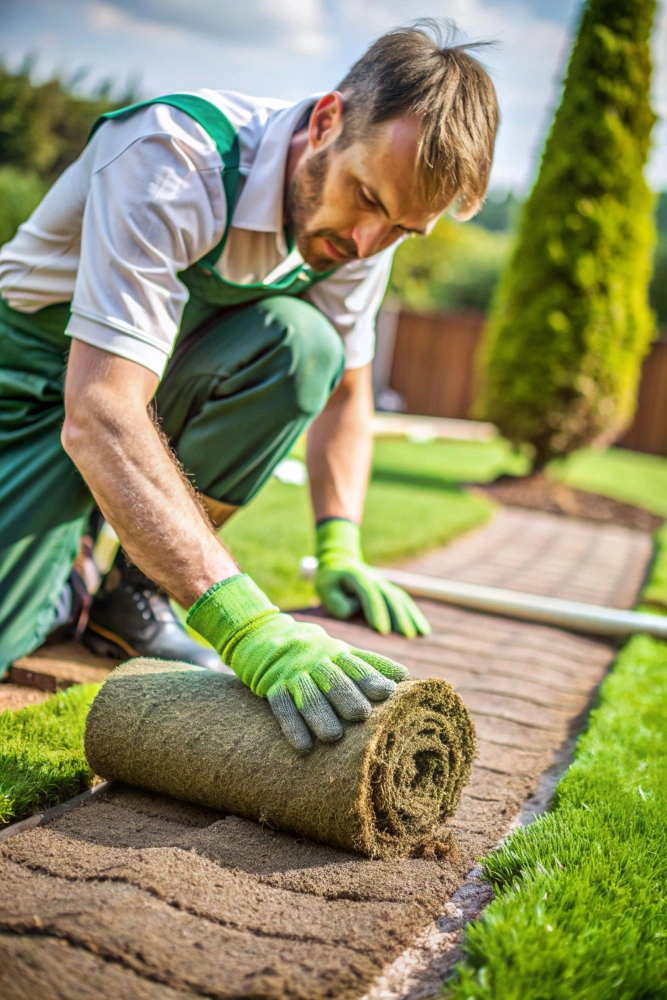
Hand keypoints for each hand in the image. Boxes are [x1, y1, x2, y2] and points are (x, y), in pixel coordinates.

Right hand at [187, 574, 408, 749]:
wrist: (263, 636)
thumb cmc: (314, 651)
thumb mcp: (339, 651)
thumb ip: (369, 664)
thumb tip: (405, 676)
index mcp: (336, 653)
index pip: (356, 666)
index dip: (371, 678)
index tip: (388, 692)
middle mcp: (315, 663)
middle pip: (333, 680)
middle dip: (346, 696)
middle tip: (361, 715)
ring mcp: (293, 675)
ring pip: (307, 696)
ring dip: (319, 716)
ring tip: (333, 737)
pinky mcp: (272, 688)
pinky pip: (282, 708)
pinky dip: (292, 727)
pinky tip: (303, 747)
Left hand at [314, 519, 430, 637]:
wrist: (340, 561)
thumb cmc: (330, 580)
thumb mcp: (324, 588)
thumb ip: (336, 601)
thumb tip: (353, 610)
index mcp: (357, 576)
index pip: (368, 593)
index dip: (376, 610)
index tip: (381, 630)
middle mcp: (374, 578)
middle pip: (390, 596)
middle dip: (399, 616)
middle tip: (407, 635)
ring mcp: (384, 583)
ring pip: (401, 598)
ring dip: (412, 616)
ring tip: (422, 634)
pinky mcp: (389, 590)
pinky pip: (404, 602)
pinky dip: (414, 615)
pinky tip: (423, 630)